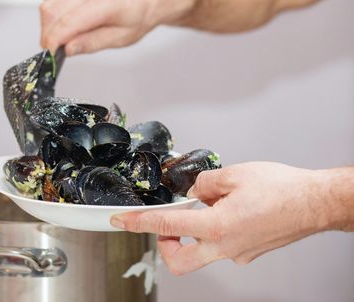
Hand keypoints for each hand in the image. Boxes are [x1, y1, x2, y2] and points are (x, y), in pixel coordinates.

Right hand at [39, 0, 192, 55]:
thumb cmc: (137, 16)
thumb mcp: (120, 38)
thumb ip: (92, 43)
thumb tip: (68, 49)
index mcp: (106, 1)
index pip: (67, 22)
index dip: (52, 42)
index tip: (49, 56)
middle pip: (51, 11)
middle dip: (47, 35)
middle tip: (54, 50)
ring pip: (47, 1)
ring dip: (47, 23)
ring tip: (61, 35)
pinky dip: (49, 7)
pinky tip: (62, 17)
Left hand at [110, 162, 332, 274]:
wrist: (316, 203)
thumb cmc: (282, 189)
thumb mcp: (234, 174)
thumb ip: (204, 184)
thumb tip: (193, 192)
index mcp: (217, 226)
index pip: (166, 226)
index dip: (138, 223)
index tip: (120, 221)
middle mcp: (225, 247)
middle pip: (180, 261)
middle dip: (166, 245)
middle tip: (169, 225)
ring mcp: (238, 254)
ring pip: (203, 252)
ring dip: (195, 233)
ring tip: (210, 206)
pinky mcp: (249, 253)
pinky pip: (224, 245)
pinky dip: (217, 229)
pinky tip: (230, 210)